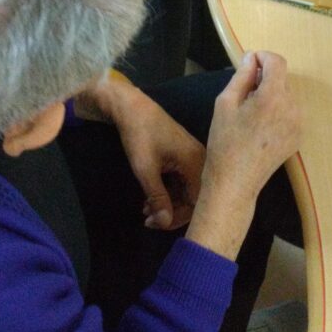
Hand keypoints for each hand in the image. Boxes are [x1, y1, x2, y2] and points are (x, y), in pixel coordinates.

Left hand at [75, 75, 204, 230]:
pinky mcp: (184, 156)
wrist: (131, 108)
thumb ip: (158, 198)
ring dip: (167, 203)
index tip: (156, 224)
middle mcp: (200, 160)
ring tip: (145, 209)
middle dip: (171, 212)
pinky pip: (182, 181)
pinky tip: (150, 198)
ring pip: (186, 191)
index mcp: (196, 162)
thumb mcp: (146, 170)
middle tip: (148, 219)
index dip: (178, 217)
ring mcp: (192, 157)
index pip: (197, 202)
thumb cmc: (140, 136)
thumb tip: (165, 223)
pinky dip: (167, 192)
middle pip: (194, 198)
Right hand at [186, 52, 300, 260]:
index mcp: (273, 97)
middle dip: (265, 77)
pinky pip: (290, 111)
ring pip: (286, 94)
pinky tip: (260, 125)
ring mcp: (298, 124)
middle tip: (243, 92)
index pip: (277, 62)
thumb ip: (242, 76)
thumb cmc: (225, 142)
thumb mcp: (225, 103)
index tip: (248, 63)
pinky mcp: (299, 136)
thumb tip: (251, 58)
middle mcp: (292, 108)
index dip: (262, 57)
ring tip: (251, 111)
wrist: (235, 182)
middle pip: (282, 78)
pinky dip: (277, 109)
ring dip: (271, 93)